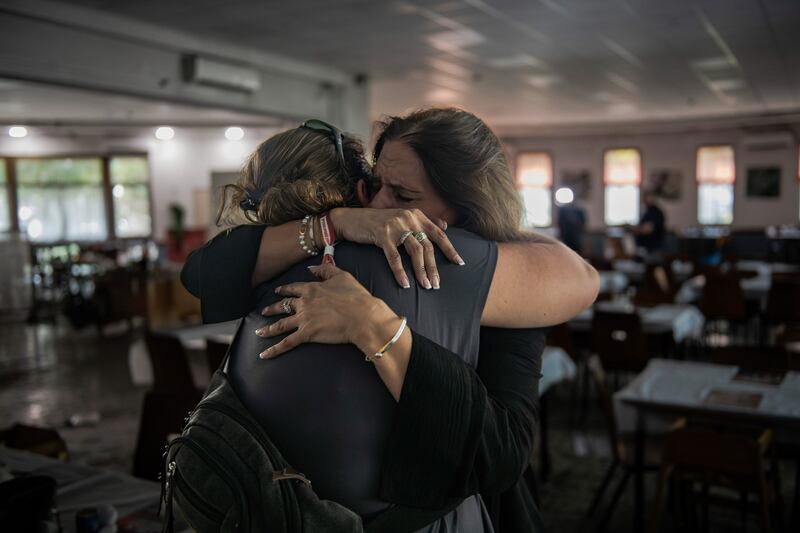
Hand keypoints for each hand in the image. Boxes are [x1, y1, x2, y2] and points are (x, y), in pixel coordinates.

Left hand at [255, 264, 394, 358]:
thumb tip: (311, 267)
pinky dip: (274, 349)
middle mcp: (304, 303)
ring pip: (280, 325)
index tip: (277, 291)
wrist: (362, 316)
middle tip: (264, 312)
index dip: (284, 290)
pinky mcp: (307, 334)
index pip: (293, 288)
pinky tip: (264, 355)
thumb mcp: (342, 276)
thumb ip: (325, 269)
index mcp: (311, 289)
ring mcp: (304, 319)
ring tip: (258, 333)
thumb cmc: (356, 296)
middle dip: (272, 309)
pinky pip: (287, 343)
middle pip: (283, 306)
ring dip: (268, 329)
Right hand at [329, 208, 463, 289]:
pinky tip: (405, 284)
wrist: (351, 219)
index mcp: (416, 215)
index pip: (438, 233)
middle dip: (434, 267)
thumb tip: (445, 227)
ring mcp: (396, 226)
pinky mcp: (382, 235)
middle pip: (428, 246)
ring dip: (421, 271)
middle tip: (437, 284)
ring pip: (415, 251)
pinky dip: (400, 272)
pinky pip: (395, 257)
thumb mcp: (403, 217)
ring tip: (426, 286)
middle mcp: (409, 218)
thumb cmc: (378, 222)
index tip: (459, 263)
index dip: (450, 249)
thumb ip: (424, 221)